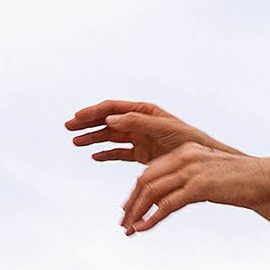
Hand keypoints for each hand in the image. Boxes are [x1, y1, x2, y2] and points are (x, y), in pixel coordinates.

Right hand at [64, 99, 228, 164]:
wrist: (202, 161)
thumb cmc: (188, 140)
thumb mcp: (163, 128)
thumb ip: (137, 122)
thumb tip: (110, 120)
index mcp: (144, 111)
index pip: (113, 108)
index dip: (93, 111)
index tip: (77, 117)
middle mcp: (139, 123)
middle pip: (107, 120)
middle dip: (87, 123)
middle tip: (68, 127)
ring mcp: (140, 139)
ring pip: (110, 137)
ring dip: (92, 138)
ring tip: (75, 142)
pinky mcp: (142, 155)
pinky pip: (120, 153)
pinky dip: (107, 154)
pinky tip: (94, 156)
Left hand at [115, 142, 269, 233]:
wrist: (269, 177)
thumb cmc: (245, 180)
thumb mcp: (213, 175)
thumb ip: (194, 181)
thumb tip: (179, 197)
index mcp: (185, 151)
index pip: (151, 171)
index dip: (136, 193)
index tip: (129, 210)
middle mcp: (184, 158)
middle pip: (145, 180)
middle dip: (131, 204)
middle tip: (124, 223)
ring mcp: (191, 171)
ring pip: (151, 192)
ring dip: (137, 213)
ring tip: (129, 230)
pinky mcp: (200, 187)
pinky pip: (166, 205)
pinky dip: (151, 219)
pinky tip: (143, 230)